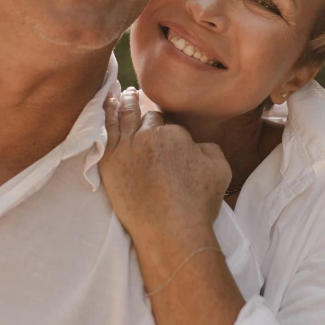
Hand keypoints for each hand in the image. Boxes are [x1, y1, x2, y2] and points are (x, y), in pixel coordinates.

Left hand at [100, 88, 231, 249]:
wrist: (171, 231)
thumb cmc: (198, 203)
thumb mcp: (220, 168)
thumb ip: (208, 148)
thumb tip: (194, 145)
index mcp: (174, 133)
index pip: (166, 122)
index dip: (165, 125)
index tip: (162, 126)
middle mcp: (148, 136)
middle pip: (144, 117)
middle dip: (141, 107)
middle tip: (133, 95)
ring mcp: (125, 149)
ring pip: (123, 117)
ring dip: (122, 102)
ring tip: (120, 93)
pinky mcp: (109, 164)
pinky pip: (105, 132)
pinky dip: (105, 115)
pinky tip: (104, 106)